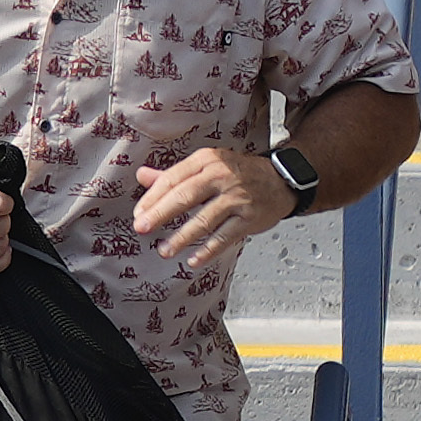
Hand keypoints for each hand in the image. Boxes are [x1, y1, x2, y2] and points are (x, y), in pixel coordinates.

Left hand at [132, 143, 296, 273]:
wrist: (281, 179)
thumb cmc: (238, 174)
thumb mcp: (206, 166)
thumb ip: (173, 174)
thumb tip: (141, 176)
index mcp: (207, 160)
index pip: (173, 179)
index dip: (152, 198)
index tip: (138, 214)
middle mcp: (222, 175)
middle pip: (185, 196)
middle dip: (160, 214)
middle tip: (141, 229)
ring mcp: (238, 197)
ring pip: (204, 220)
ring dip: (181, 238)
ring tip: (164, 251)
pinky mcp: (250, 217)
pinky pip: (225, 237)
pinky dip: (209, 250)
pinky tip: (194, 260)